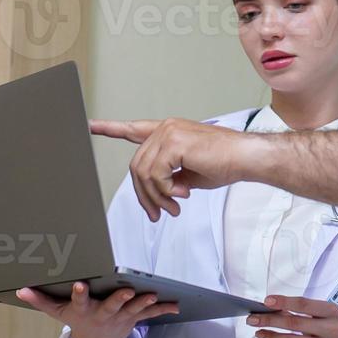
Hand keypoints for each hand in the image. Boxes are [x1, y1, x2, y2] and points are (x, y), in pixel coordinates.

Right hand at [17, 282, 178, 337]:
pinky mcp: (133, 319)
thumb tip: (19, 290)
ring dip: (144, 303)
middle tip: (126, 291)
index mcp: (84, 311)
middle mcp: (103, 315)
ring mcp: (120, 318)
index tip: (78, 285)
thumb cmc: (76, 321)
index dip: (79, 294)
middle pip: (111, 307)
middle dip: (118, 299)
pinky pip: (149, 314)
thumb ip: (40, 300)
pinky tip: (177, 305)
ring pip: (133, 310)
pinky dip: (162, 309)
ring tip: (153, 295)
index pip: (79, 302)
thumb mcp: (57, 313)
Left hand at [92, 118, 256, 220]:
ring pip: (143, 173)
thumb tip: (159, 193)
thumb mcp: (190, 173)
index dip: (110, 128)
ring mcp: (169, 133)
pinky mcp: (174, 143)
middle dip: (145, 195)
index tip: (91, 125)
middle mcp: (166, 128)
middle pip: (136, 166)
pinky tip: (182, 193)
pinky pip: (156, 175)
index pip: (134, 129)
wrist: (246, 158)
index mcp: (170, 132)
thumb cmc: (227, 163)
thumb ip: (169, 177)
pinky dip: (166, 191)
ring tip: (175, 205)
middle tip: (160, 212)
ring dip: (157, 197)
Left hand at [246, 295, 337, 337]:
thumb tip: (273, 308)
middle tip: (253, 319)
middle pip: (294, 322)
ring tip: (259, 333)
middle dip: (270, 320)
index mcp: (333, 312)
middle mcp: (333, 329)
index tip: (266, 301)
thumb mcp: (326, 317)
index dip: (283, 301)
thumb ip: (304, 313)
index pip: (304, 304)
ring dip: (272, 336)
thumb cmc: (334, 332)